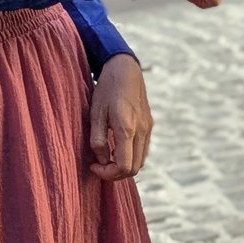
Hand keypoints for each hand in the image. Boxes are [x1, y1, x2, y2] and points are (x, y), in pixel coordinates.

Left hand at [88, 54, 152, 180]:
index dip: (107, 173)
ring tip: (107, 156)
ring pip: (141, 161)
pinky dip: (132, 156)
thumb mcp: (96, 113)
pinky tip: (117, 147)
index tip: (93, 165)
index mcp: (127, 128)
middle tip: (99, 165)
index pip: (124, 166)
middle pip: (135, 168)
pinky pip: (143, 149)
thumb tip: (102, 160)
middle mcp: (142, 130)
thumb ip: (97, 140)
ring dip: (125, 166)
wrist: (125, 69)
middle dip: (116, 173)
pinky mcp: (149, 124)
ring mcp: (148, 127)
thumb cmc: (107, 89)